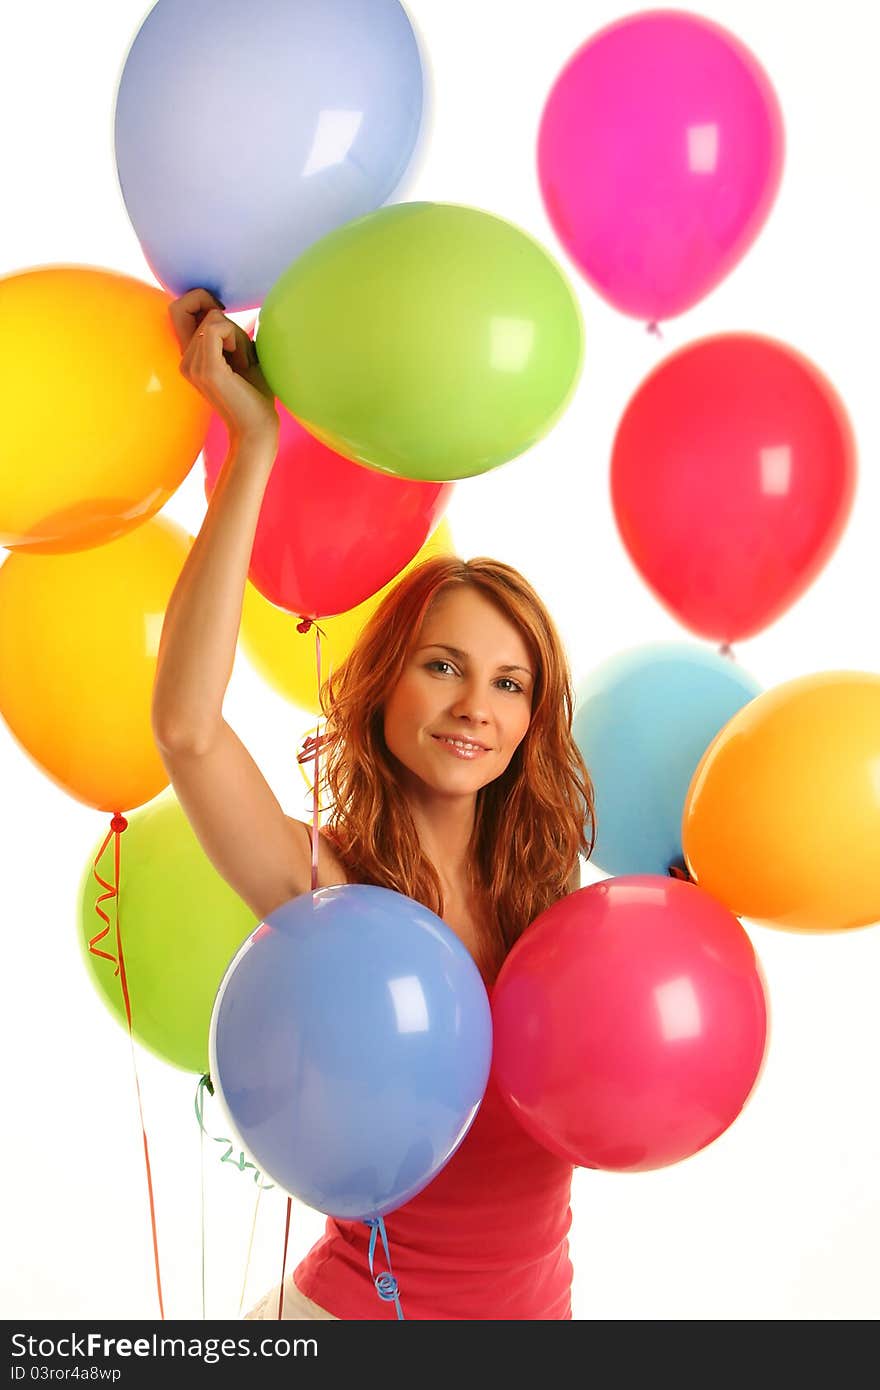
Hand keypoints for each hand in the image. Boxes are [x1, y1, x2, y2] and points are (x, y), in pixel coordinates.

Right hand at [169, 289, 279, 448]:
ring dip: (237, 335)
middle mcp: (185, 360)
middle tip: (239, 346)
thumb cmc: (255, 394)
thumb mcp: (240, 352)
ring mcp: (192, 364)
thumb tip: (219, 305)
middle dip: (222, 316)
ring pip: (213, 319)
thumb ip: (226, 331)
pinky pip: (216, 328)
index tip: (226, 316)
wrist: (257, 429)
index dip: (200, 300)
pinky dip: (235, 338)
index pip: (177, 308)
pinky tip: (242, 362)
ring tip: (243, 364)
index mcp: (190, 356)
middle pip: (193, 307)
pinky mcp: (206, 368)